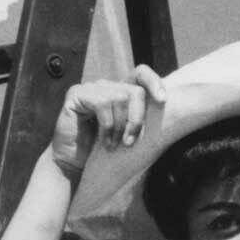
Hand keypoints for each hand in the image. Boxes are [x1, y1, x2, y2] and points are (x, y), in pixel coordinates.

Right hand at [48, 65, 165, 183]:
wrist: (73, 165)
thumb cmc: (102, 152)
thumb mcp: (128, 134)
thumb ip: (140, 119)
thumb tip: (166, 106)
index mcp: (119, 92)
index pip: (140, 74)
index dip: (153, 82)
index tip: (163, 100)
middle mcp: (105, 86)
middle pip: (134, 90)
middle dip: (137, 118)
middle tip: (130, 142)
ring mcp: (90, 88)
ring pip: (120, 97)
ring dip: (120, 126)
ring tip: (114, 144)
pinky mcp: (76, 94)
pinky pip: (102, 103)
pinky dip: (107, 126)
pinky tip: (105, 141)